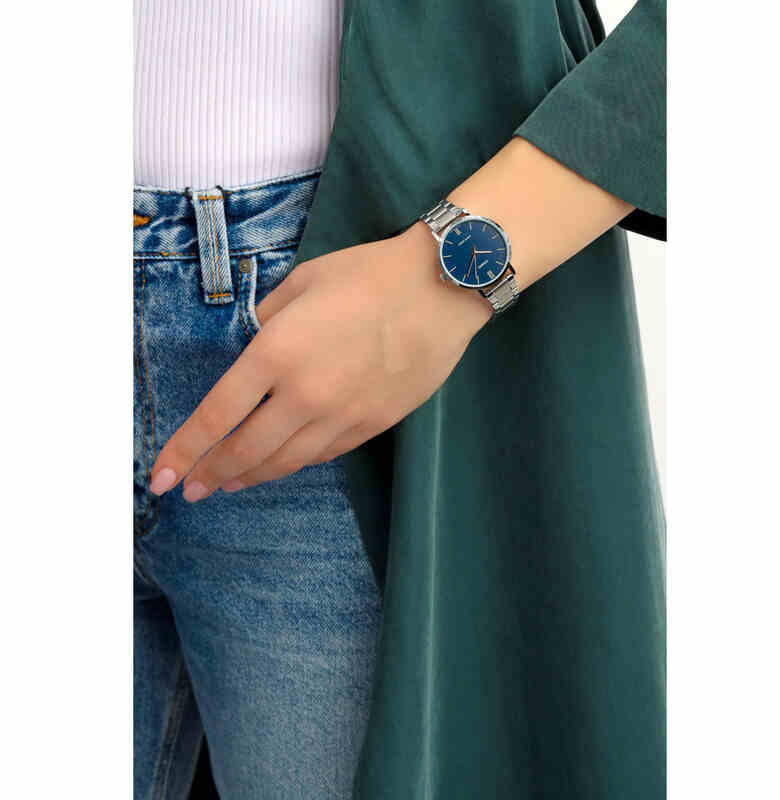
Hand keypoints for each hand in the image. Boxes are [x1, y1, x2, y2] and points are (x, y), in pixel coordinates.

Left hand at [148, 221, 492, 500]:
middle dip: (211, 474)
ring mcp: (341, 416)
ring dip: (251, 476)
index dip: (183, 450)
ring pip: (286, 461)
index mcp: (276, 353)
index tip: (160, 476)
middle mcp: (304, 395)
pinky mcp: (372, 426)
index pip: (217, 415)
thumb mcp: (302, 282)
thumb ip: (267, 318)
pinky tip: (282, 464)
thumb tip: (251, 342)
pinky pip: (324, 455)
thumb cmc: (368, 275)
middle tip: (192, 489)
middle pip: (246, 450)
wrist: (441, 290)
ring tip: (229, 484)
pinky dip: (295, 463)